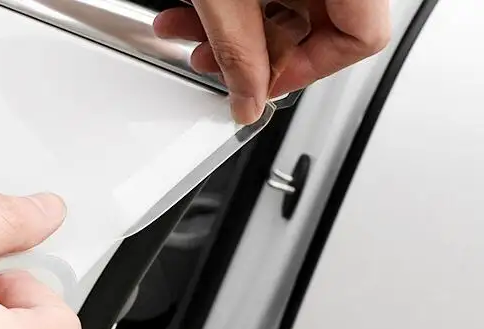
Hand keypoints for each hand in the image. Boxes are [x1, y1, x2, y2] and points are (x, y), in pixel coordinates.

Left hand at [154, 0, 391, 123]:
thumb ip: (240, 51)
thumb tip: (248, 102)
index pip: (360, 39)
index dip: (308, 70)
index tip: (263, 83)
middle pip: (315, 27)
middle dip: (250, 52)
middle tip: (211, 60)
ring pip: (284, 6)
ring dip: (229, 30)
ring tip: (184, 33)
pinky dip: (231, 5)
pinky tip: (192, 10)